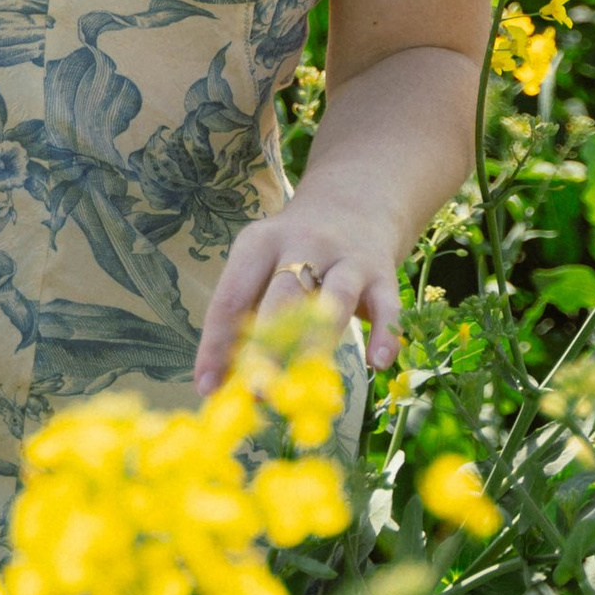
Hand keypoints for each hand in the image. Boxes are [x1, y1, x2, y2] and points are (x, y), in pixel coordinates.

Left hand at [194, 203, 400, 395]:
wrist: (355, 203)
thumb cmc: (294, 252)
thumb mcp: (262, 266)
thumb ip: (245, 318)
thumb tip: (217, 384)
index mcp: (259, 243)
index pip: (231, 296)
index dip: (216, 344)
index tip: (206, 387)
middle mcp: (303, 244)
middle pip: (281, 295)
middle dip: (267, 345)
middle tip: (256, 391)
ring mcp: (346, 258)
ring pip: (334, 297)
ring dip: (319, 340)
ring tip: (308, 380)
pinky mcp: (382, 273)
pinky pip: (387, 305)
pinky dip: (385, 334)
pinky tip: (377, 362)